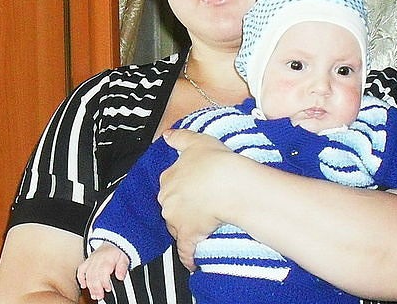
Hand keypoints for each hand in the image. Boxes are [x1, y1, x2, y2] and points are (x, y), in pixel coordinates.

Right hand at [77, 242, 129, 299]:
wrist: (114, 241)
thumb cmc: (119, 251)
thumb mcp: (125, 258)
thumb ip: (123, 268)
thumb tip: (120, 277)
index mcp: (107, 258)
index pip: (103, 271)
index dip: (104, 282)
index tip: (108, 289)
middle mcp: (98, 259)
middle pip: (94, 275)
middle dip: (96, 288)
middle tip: (100, 296)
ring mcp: (91, 260)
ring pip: (87, 274)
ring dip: (90, 286)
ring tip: (94, 295)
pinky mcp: (87, 261)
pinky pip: (81, 269)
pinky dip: (81, 278)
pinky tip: (84, 285)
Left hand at [159, 129, 236, 269]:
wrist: (230, 184)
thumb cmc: (216, 162)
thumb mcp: (197, 141)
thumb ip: (179, 138)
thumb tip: (166, 135)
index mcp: (168, 178)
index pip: (169, 184)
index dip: (181, 186)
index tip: (191, 189)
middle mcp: (167, 200)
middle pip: (171, 207)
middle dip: (181, 208)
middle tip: (199, 207)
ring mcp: (176, 220)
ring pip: (176, 227)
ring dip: (185, 229)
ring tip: (202, 228)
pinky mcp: (188, 236)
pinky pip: (185, 251)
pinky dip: (188, 257)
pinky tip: (193, 262)